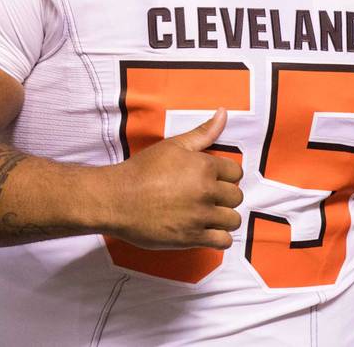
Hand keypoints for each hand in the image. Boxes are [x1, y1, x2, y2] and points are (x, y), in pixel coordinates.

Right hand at [106, 108, 243, 249]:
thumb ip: (203, 132)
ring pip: (233, 219)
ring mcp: (200, 216)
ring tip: (210, 215)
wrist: (117, 199)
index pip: (235, 173)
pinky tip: (209, 231)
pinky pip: (223, 241)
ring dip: (224, 217)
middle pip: (236, 196)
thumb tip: (223, 112)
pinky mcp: (192, 238)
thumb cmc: (142, 170)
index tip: (213, 180)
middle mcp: (206, 192)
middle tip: (208, 197)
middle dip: (225, 196)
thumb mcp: (173, 145)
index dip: (225, 176)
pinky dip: (220, 238)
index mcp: (205, 167)